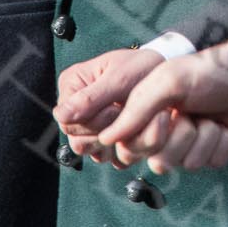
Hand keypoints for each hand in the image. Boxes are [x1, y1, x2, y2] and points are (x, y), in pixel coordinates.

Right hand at [54, 46, 166, 163]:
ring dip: (116, 143)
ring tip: (134, 122)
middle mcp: (78, 110)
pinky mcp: (112, 142)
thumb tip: (60, 116)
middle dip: (106, 131)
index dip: (90, 121)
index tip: (115, 108)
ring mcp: (94, 129)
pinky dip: (128, 150)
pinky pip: (113, 160)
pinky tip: (138, 132)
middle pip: (78, 141)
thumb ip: (91, 97)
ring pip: (94, 153)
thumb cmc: (142, 66)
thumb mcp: (119, 76)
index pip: (66, 120)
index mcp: (72, 86)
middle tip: (127, 114)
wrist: (167, 75)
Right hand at [97, 37, 227, 173]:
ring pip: (187, 166)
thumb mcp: (168, 81)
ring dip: (205, 140)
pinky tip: (227, 127)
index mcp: (150, 111)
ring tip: (212, 119)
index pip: (132, 145)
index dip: (150, 137)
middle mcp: (168, 129)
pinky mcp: (215, 151)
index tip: (166, 116)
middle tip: (192, 116)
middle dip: (181, 139)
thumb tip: (106, 139)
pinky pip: (211, 165)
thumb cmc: (211, 71)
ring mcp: (192, 142)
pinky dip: (222, 146)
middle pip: (159, 161)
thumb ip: (137, 109)